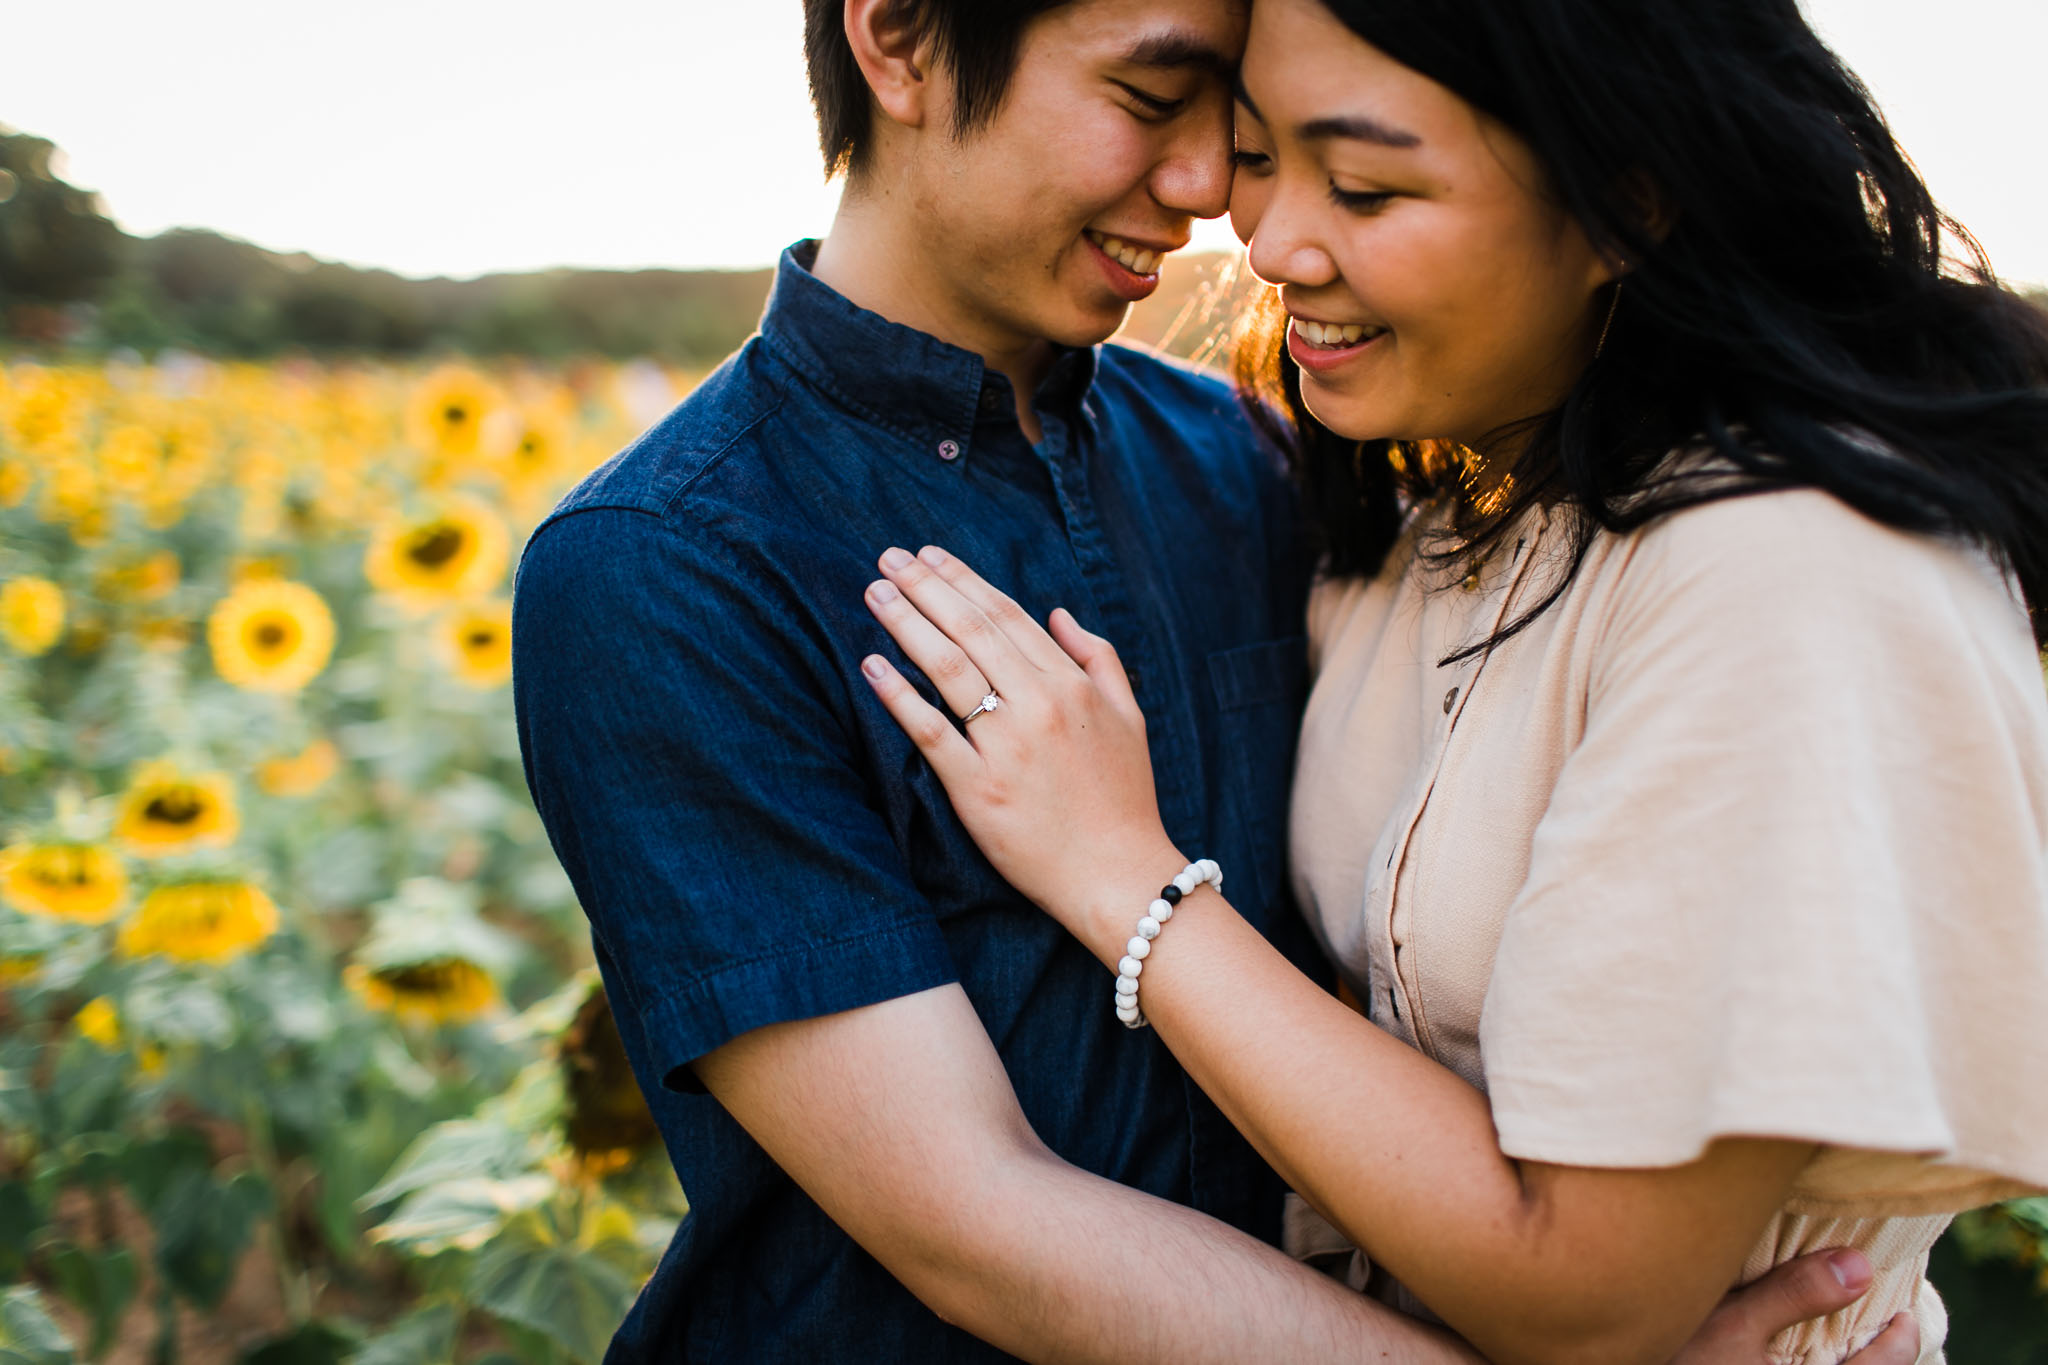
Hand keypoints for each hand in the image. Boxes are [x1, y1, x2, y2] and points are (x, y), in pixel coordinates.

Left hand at [861, 545, 1180, 933]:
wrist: (1119, 875)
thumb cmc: (1125, 798)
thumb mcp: (1128, 717)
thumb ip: (1097, 658)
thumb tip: (1059, 613)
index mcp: (1072, 685)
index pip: (1008, 616)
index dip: (964, 580)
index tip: (929, 556)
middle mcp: (1039, 706)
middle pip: (971, 630)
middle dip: (926, 587)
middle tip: (887, 556)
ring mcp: (1006, 747)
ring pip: (949, 669)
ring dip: (907, 624)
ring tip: (875, 593)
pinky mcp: (977, 790)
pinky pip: (930, 733)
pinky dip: (899, 696)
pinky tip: (873, 666)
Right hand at [1671, 1250, 1919, 1364]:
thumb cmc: (1680, 1359)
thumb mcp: (1732, 1321)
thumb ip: (1795, 1293)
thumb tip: (1860, 1264)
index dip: (1902, 1339)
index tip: (1902, 1309)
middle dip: (1877, 1355)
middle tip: (1882, 1321)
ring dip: (1840, 1360)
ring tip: (1839, 1335)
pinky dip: (1807, 1360)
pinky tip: (1789, 1347)